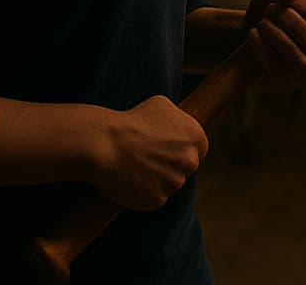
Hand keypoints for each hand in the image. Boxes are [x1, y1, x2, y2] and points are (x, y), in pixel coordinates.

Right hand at [91, 95, 208, 209]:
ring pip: (170, 184)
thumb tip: (181, 126)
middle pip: (186, 168)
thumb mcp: (162, 105)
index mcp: (196, 137)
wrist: (105, 143)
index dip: (183, 149)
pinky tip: (131, 179)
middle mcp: (190, 161)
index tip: (169, 150)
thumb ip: (179, 119)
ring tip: (137, 167)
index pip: (199, 149)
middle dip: (172, 165)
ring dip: (158, 179)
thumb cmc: (131, 120)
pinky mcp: (157, 199)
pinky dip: (144, 192)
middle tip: (151, 158)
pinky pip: (154, 197)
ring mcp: (174, 182)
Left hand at [242, 0, 305, 92]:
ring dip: (276, 39)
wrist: (255, 25)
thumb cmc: (278, 1)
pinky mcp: (288, 83)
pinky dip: (263, 52)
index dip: (300, 5)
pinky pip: (279, 73)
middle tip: (269, 10)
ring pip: (298, 61)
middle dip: (286, 22)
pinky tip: (254, 36)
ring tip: (261, 23)